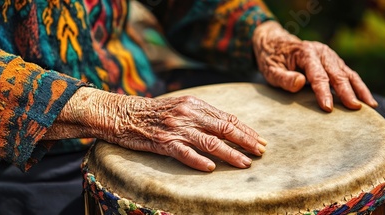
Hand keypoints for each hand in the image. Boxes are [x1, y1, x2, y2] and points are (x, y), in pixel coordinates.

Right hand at [50, 87, 266, 171]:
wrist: (123, 113)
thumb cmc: (154, 112)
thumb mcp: (180, 106)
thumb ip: (201, 115)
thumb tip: (226, 126)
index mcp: (195, 104)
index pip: (227, 118)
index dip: (246, 130)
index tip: (261, 140)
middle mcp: (188, 114)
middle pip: (224, 128)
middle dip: (246, 141)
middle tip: (261, 152)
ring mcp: (176, 128)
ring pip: (209, 142)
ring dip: (230, 154)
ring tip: (245, 164)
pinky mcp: (162, 141)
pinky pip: (183, 152)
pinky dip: (198, 160)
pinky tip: (210, 168)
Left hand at [252, 21, 377, 111]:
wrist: (275, 43)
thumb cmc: (271, 59)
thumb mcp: (270, 69)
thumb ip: (284, 77)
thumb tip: (301, 83)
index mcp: (306, 53)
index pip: (317, 75)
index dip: (323, 92)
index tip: (328, 108)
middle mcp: (322, 52)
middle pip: (337, 74)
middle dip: (347, 92)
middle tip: (355, 108)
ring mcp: (330, 56)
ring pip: (348, 74)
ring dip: (359, 89)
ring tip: (370, 106)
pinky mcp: (334, 62)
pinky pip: (348, 74)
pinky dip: (359, 86)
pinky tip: (367, 99)